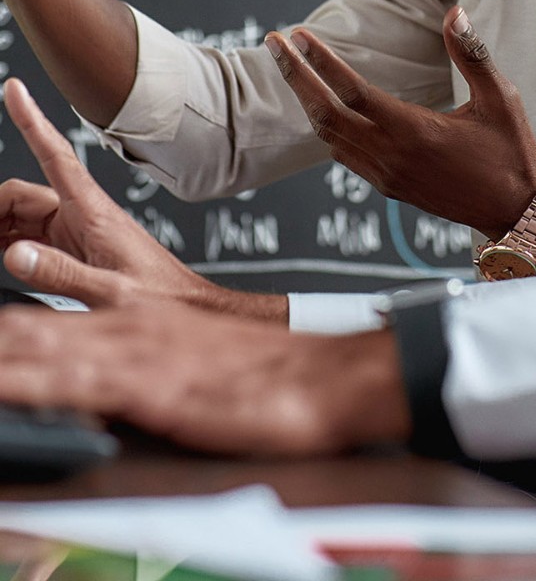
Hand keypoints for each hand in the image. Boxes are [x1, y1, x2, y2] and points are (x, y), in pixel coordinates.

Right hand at [0, 79, 284, 320]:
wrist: (183, 307)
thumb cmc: (158, 296)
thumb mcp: (110, 292)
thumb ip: (62, 275)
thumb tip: (14, 253)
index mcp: (93, 211)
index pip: (54, 155)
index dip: (31, 120)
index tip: (13, 88)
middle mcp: (80, 214)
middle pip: (20, 195)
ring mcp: (74, 231)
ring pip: (18, 218)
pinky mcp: (71, 249)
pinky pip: (26, 239)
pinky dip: (5, 246)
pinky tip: (2, 259)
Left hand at [0, 303, 409, 456]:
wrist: (320, 378)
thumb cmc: (269, 380)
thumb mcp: (197, 370)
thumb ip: (152, 375)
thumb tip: (113, 398)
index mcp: (141, 321)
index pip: (49, 325)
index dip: (3, 335)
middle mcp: (131, 327)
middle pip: (29, 330)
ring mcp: (137, 353)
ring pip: (38, 347)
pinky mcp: (148, 384)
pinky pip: (70, 383)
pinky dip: (25, 380)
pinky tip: (0, 377)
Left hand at [266, 7, 535, 238]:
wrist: (515, 208)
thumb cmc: (510, 148)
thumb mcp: (499, 96)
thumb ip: (471, 54)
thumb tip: (454, 11)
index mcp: (414, 130)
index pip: (352, 90)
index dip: (320, 61)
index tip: (298, 36)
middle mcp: (391, 154)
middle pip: (325, 113)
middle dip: (294, 76)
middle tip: (273, 43)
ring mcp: (386, 174)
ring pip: (329, 137)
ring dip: (306, 101)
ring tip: (292, 71)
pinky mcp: (389, 186)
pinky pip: (344, 155)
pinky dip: (327, 129)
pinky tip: (325, 110)